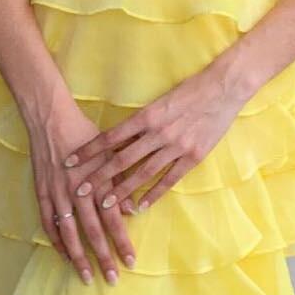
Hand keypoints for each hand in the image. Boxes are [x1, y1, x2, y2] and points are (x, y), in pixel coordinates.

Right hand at [28, 104, 136, 283]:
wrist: (50, 118)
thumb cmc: (84, 133)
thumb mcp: (109, 154)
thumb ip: (119, 182)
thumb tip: (130, 210)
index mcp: (96, 182)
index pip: (112, 220)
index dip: (121, 242)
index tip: (130, 261)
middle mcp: (77, 192)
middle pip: (92, 232)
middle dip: (103, 257)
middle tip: (112, 279)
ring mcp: (57, 194)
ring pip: (69, 234)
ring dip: (78, 257)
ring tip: (86, 276)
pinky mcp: (42, 192)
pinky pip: (48, 223)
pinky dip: (55, 241)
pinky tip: (63, 255)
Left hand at [60, 63, 245, 215]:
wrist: (224, 88)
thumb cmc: (190, 90)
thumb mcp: (160, 101)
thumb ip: (142, 121)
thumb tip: (118, 138)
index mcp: (147, 116)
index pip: (111, 137)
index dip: (89, 151)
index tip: (70, 161)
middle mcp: (159, 133)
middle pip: (122, 159)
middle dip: (99, 176)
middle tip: (79, 191)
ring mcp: (177, 146)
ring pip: (143, 173)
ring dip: (123, 191)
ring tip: (106, 205)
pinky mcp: (193, 156)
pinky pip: (170, 180)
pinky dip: (154, 194)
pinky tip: (141, 206)